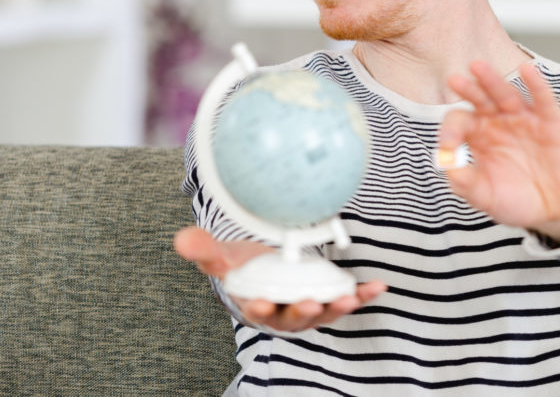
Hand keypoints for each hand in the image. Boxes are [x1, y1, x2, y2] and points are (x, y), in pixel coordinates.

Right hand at [173, 226, 386, 331]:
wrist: (265, 267)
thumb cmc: (242, 266)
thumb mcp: (222, 256)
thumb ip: (205, 251)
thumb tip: (182, 240)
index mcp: (256, 304)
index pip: (256, 310)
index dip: (258, 307)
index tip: (260, 301)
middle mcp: (284, 312)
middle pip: (293, 318)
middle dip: (300, 313)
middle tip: (307, 304)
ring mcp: (309, 307)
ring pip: (323, 313)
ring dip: (335, 308)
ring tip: (347, 300)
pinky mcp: (329, 297)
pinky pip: (347, 299)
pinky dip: (362, 295)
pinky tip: (377, 286)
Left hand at [439, 61, 559, 244]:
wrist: (553, 211)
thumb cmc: (515, 201)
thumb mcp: (486, 197)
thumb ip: (466, 184)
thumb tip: (448, 167)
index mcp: (478, 136)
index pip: (459, 122)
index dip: (450, 131)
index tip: (448, 146)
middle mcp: (498, 122)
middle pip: (480, 99)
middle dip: (468, 89)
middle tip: (455, 80)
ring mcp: (524, 120)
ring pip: (506, 95)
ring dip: (492, 81)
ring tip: (478, 67)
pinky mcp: (550, 123)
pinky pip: (543, 100)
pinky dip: (536, 84)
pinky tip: (527, 70)